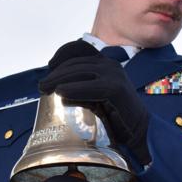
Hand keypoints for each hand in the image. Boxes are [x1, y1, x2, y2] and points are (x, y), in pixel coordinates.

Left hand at [39, 40, 150, 164]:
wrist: (139, 130)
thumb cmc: (115, 115)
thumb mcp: (97, 95)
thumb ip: (83, 86)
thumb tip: (55, 87)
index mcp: (105, 63)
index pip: (79, 51)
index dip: (62, 55)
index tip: (49, 66)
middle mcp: (109, 65)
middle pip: (76, 63)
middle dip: (56, 73)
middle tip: (42, 85)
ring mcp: (114, 75)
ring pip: (80, 72)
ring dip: (59, 79)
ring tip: (45, 89)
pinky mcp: (115, 89)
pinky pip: (90, 86)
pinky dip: (73, 89)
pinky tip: (60, 93)